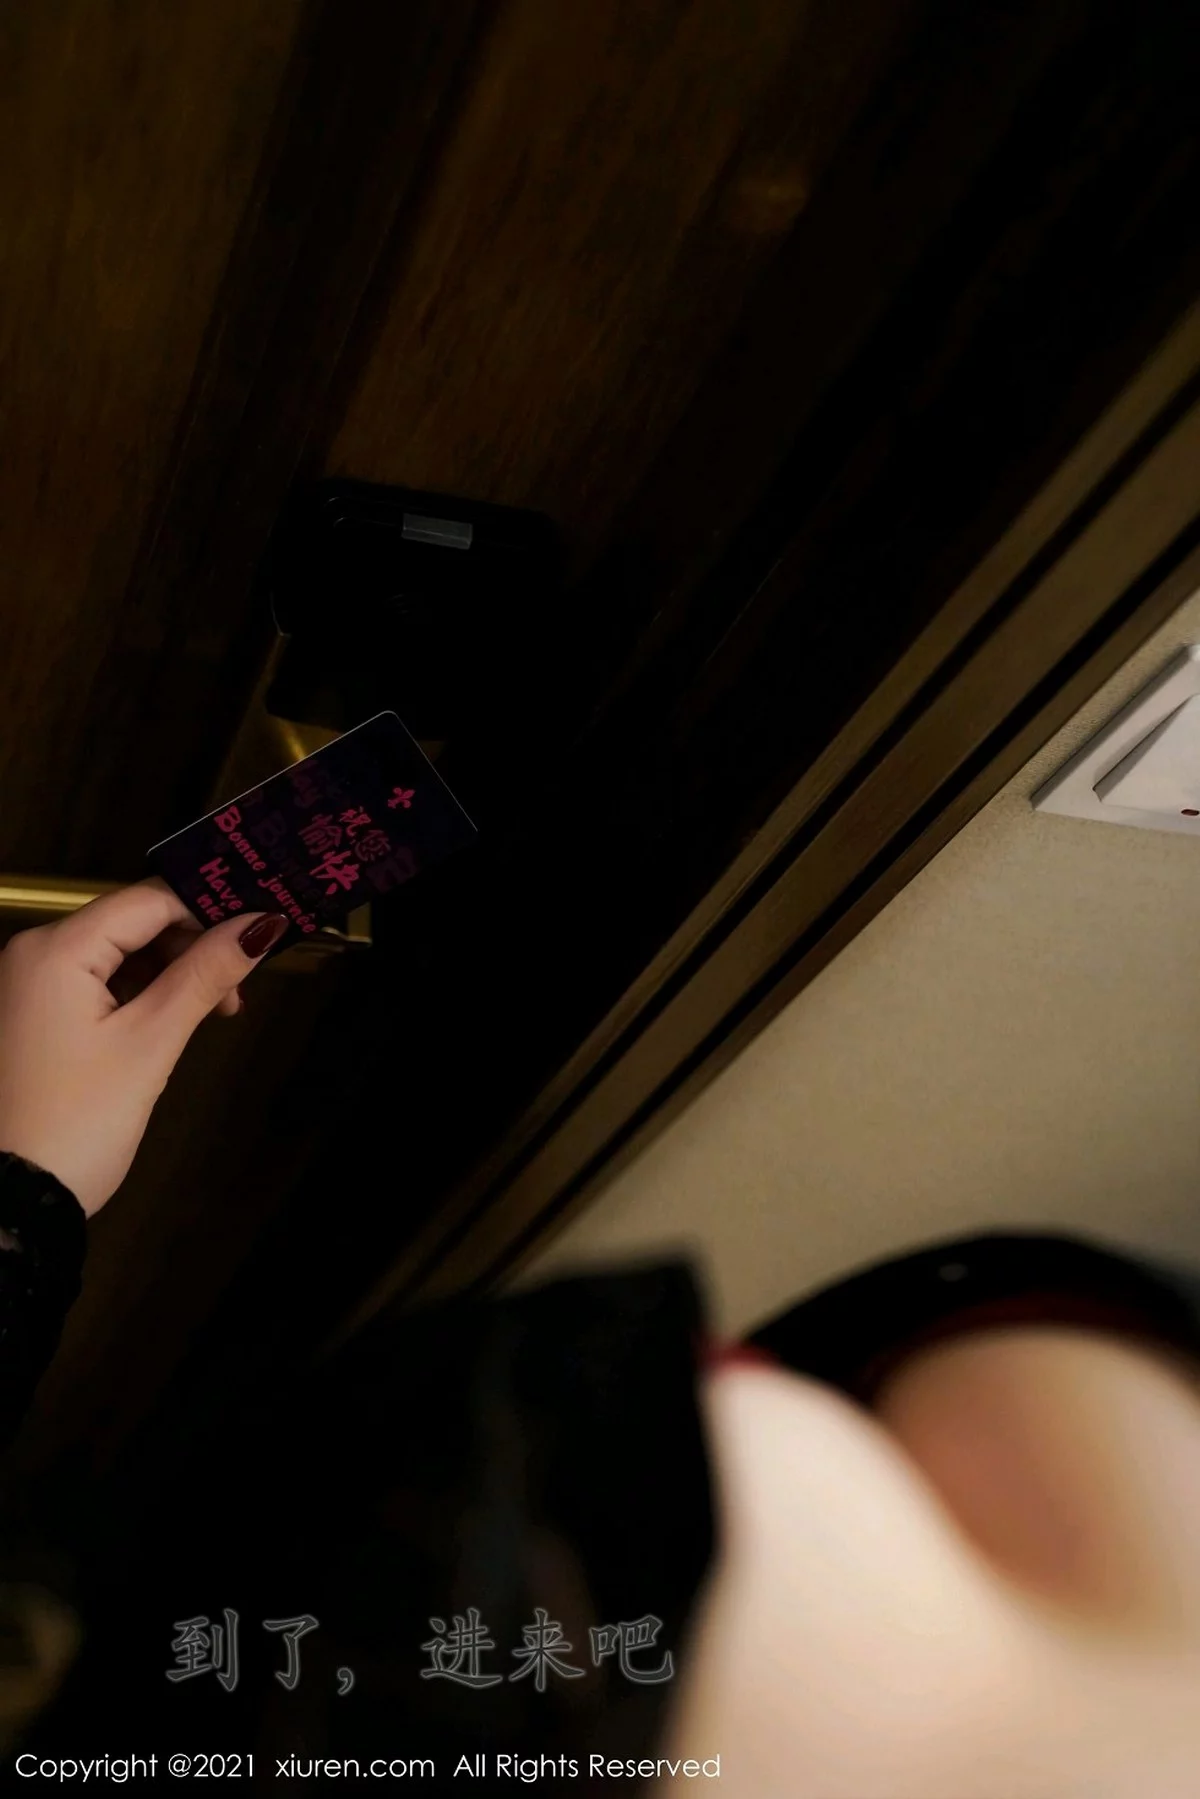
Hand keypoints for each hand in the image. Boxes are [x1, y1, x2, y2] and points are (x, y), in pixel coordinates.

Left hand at [0, 881, 287, 1215]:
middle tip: (240, 987)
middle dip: (192, 945)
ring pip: (118, 953)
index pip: (149, 898)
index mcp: (56, 949)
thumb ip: (205, 976)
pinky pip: (96, 982)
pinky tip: (171, 1021)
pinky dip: (139, 993)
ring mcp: (28, 984)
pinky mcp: (32, 1014)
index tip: (262, 923)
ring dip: (170, 972)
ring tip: (214, 1011)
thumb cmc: (76, 1123)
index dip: (210, 905)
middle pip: (133, 922)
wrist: (13, 1199)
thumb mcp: (150, 1044)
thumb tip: (260, 925)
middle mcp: (33, 953)